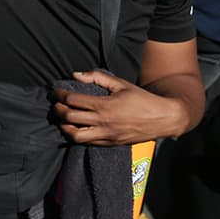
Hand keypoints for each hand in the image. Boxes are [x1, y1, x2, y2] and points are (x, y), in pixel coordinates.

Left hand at [53, 70, 183, 144]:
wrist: (163, 118)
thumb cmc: (142, 99)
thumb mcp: (121, 84)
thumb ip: (97, 77)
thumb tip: (77, 74)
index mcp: (105, 105)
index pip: (73, 100)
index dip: (60, 95)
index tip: (56, 92)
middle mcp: (103, 122)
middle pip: (70, 118)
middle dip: (58, 110)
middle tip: (56, 105)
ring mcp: (106, 135)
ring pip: (75, 135)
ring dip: (65, 126)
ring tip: (63, 119)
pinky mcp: (110, 144)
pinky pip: (88, 143)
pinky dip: (77, 136)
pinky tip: (75, 128)